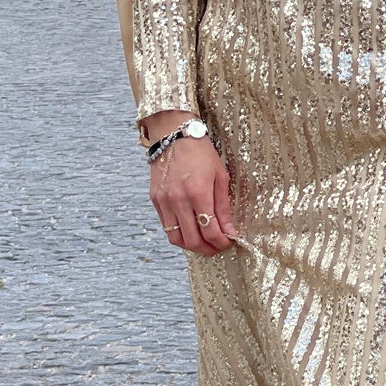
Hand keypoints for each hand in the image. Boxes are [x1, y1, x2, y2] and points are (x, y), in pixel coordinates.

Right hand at [146, 119, 238, 255]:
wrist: (174, 136)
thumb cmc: (201, 154)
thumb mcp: (220, 177)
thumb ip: (224, 207)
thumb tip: (230, 231)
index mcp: (198, 193)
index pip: (210, 231)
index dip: (221, 243)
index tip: (228, 242)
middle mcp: (178, 200)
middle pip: (192, 240)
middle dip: (208, 249)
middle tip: (217, 247)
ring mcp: (164, 201)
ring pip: (176, 239)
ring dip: (191, 246)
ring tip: (204, 242)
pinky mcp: (155, 200)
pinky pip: (166, 227)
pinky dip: (179, 234)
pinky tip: (190, 229)